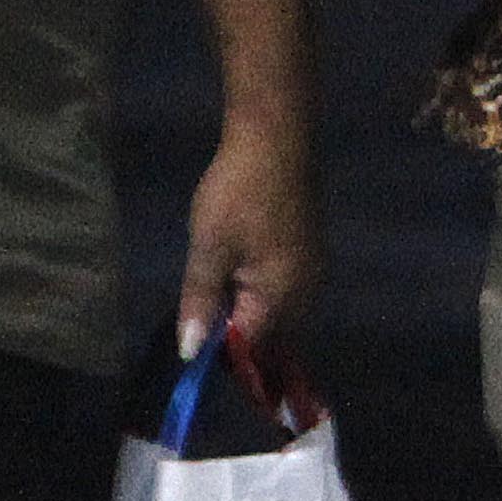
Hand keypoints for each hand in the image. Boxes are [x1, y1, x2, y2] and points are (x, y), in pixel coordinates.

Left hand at [177, 121, 318, 358]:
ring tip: (216, 318)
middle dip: (239, 346)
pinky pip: (285, 293)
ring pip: (280, 316)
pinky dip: (262, 300)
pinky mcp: (309, 253)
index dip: (223, 361)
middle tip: (202, 340)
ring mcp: (311, 273)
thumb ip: (200, 303)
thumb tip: (190, 354)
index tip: (194, 360)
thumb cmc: (239, 194)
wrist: (276, 139)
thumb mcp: (209, 248)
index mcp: (282, 299)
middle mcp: (305, 295)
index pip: (252, 351)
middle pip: (272, 339)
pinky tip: (238, 288)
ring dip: (251, 323)